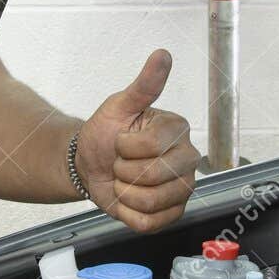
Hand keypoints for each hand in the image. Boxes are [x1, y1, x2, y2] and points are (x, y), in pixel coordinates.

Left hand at [75, 49, 200, 231]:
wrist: (90, 164)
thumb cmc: (105, 134)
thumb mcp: (118, 106)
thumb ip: (143, 85)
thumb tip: (162, 55)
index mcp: (178, 130)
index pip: (150, 146)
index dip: (125, 147)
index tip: (121, 140)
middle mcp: (188, 160)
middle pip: (153, 177)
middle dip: (123, 171)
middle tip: (122, 163)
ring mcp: (182, 189)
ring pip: (150, 202)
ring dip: (124, 193)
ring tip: (124, 180)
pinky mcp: (172, 214)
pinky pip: (148, 223)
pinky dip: (128, 213)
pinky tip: (128, 199)